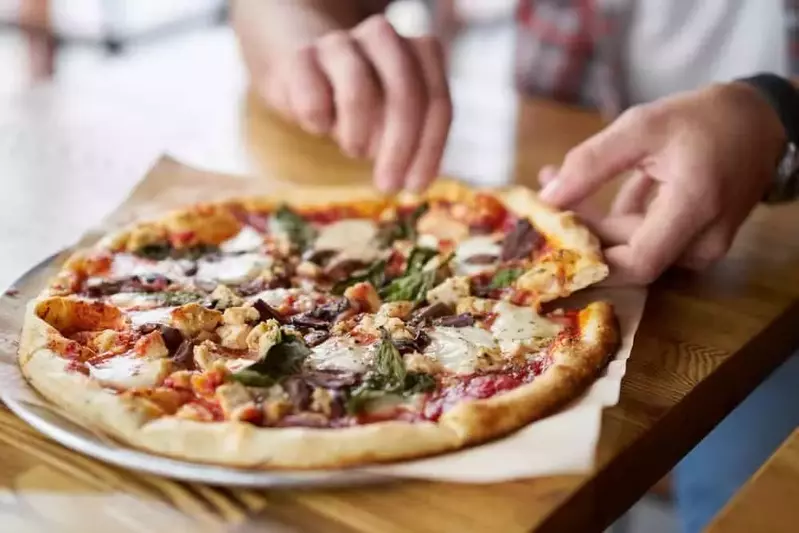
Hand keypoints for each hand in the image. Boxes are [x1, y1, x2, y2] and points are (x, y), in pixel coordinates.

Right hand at [260, 15, 451, 192]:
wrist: (305, 73)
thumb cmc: (361, 106)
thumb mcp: (395, 121)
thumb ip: (414, 139)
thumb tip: (415, 182)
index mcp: (419, 50)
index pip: (435, 101)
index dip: (429, 149)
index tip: (415, 187)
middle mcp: (384, 36)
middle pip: (405, 93)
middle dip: (399, 148)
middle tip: (387, 186)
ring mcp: (340, 42)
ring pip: (359, 91)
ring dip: (358, 135)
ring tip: (354, 149)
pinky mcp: (300, 57)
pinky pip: (314, 100)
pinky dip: (319, 123)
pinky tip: (319, 126)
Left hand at [538, 83, 786, 284]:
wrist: (759, 121)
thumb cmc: (702, 119)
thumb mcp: (641, 127)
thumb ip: (591, 163)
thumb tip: (547, 199)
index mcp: (695, 208)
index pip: (638, 263)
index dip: (592, 259)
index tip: (554, 235)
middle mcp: (703, 241)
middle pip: (628, 253)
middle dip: (582, 227)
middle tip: (544, 194)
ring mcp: (702, 247)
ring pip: (633, 246)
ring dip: (594, 219)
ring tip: (556, 179)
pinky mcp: (695, 244)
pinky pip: (646, 239)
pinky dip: (616, 217)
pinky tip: (587, 188)